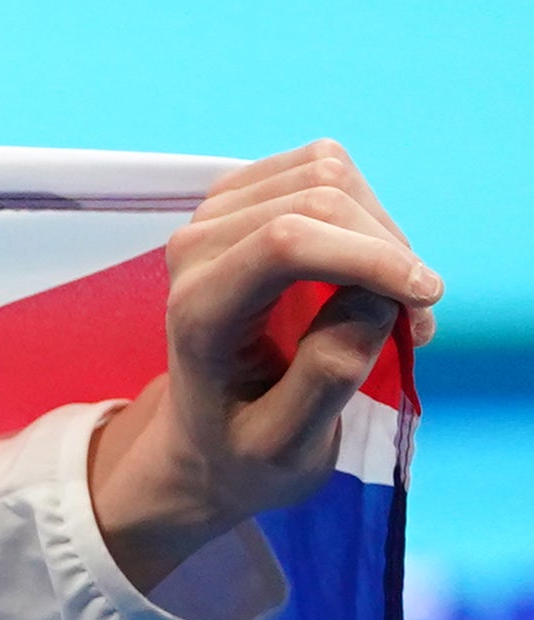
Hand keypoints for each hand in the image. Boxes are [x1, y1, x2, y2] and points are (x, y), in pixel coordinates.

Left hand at [84, 142, 439, 597]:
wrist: (204, 436)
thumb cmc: (243, 449)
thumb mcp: (285, 444)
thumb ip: (326, 376)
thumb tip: (374, 301)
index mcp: (198, 310)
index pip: (285, 242)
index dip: (371, 258)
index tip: (425, 300)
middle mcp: (195, 248)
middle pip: (320, 198)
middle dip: (387, 253)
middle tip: (414, 323)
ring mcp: (214, 214)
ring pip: (331, 175)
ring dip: (381, 234)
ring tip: (393, 304)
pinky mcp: (243, 197)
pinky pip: (325, 170)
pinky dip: (366, 215)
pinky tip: (369, 270)